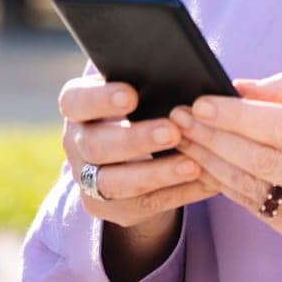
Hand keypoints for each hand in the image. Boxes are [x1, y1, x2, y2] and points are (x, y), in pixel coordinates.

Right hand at [59, 74, 219, 228]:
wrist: (133, 151)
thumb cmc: (143, 104)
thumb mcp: (140, 89)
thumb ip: (151, 82)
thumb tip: (187, 75)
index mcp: (78, 107)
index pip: (76, 101)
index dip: (101, 99)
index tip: (132, 96)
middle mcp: (76, 143)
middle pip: (96, 145)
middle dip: (135, 139)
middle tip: (172, 131)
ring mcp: (87, 179)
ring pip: (114, 183)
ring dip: (156, 174)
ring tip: (192, 164)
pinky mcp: (106, 206)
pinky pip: (141, 205)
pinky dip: (176, 194)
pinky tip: (204, 181)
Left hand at [169, 72, 281, 259]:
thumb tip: (241, 87)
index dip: (240, 117)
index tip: (201, 102)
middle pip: (263, 160)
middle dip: (214, 137)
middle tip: (179, 117)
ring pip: (252, 187)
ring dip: (210, 161)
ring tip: (182, 138)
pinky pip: (256, 207)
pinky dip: (226, 184)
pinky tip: (204, 163)